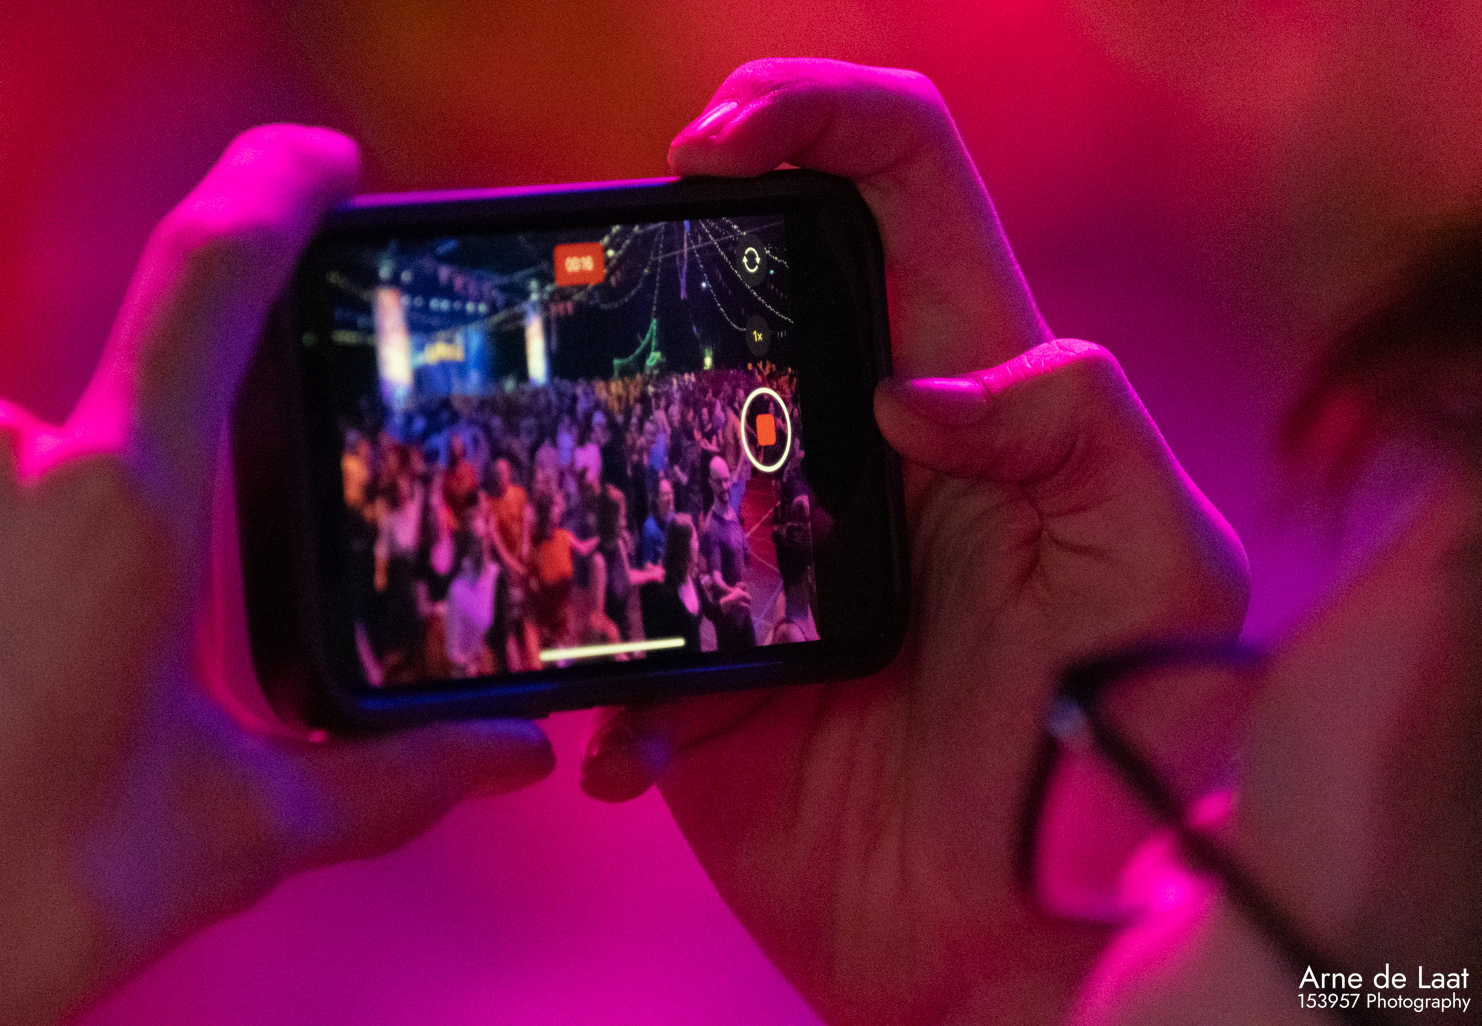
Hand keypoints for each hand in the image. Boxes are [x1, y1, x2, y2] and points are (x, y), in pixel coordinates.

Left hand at [0, 127, 553, 1025]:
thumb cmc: (14, 897)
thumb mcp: (233, 830)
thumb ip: (390, 779)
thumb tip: (514, 756)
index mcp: (128, 508)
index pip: (212, 278)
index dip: (276, 190)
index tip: (327, 166)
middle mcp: (1, 459)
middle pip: (107, 428)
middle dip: (130, 523)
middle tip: (116, 661)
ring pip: (14, 471)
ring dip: (40, 551)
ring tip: (22, 689)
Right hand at [580, 60, 1247, 1025]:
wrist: (1012, 939)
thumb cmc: (1107, 751)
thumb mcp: (1162, 572)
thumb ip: (1086, 434)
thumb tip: (918, 387)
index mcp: (968, 390)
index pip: (899, 187)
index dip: (814, 118)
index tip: (715, 145)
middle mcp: (849, 444)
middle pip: (751, 271)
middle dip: (674, 233)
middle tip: (604, 263)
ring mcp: (759, 544)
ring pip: (645, 421)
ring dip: (593, 433)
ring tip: (568, 492)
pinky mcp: (694, 655)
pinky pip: (605, 618)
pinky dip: (601, 677)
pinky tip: (632, 752)